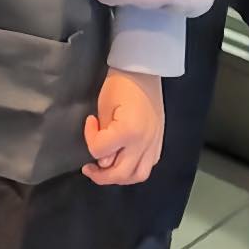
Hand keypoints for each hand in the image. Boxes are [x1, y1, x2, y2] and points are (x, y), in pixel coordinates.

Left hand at [83, 69, 164, 185]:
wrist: (143, 72)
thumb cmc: (120, 84)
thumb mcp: (104, 107)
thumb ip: (103, 136)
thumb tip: (104, 160)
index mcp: (129, 131)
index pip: (101, 152)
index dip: (90, 138)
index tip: (90, 121)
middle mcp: (144, 143)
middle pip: (120, 173)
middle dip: (101, 175)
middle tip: (90, 168)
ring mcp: (154, 144)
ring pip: (138, 175)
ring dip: (120, 177)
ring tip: (108, 169)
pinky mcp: (159, 142)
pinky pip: (149, 165)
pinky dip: (135, 168)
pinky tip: (126, 160)